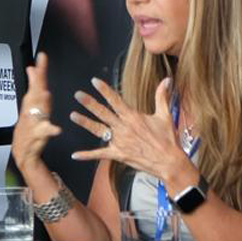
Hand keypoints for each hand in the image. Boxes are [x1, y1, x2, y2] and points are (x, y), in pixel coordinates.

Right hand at [10, 52, 62, 175]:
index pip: (37, 83)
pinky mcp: (37, 135)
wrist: (23, 152)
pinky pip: (45, 131)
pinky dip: (50, 130)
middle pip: (35, 92)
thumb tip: (33, 70)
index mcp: (33, 103)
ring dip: (41, 101)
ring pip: (38, 109)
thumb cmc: (30, 128)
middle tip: (41, 65)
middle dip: (38, 79)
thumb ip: (34, 88)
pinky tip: (57, 129)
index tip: (42, 56)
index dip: (40, 69)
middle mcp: (32, 110)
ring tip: (46, 92)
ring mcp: (34, 122)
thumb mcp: (31, 106)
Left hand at [70, 76, 196, 190]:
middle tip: (78, 95)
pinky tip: (75, 155)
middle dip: (89, 103)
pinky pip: (100, 154)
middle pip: (103, 113)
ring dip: (85, 122)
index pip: (115, 100)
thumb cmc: (168, 139)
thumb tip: (167, 79)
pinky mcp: (118, 154)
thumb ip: (162, 97)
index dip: (104, 90)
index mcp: (133, 117)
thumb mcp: (165, 115)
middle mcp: (123, 128)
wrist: (168, 161)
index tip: (94, 81)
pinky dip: (87, 155)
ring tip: (73, 115)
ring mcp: (119, 142)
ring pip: (98, 130)